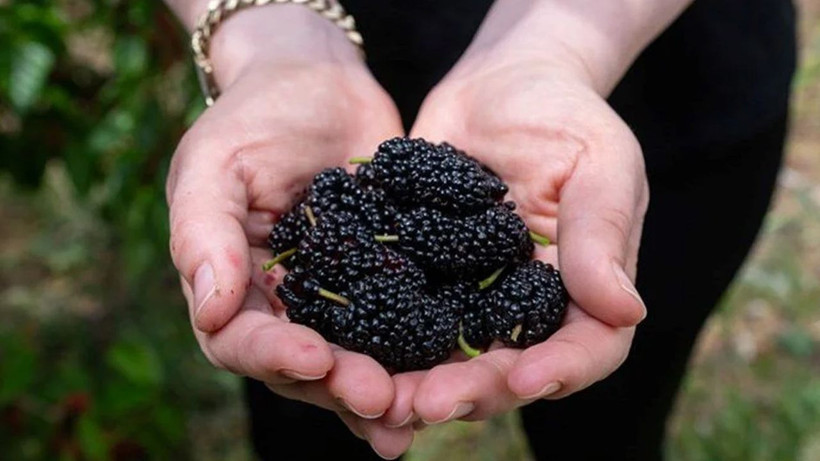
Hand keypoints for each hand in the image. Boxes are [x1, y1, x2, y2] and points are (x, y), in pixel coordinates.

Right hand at [166, 6, 411, 456]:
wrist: (320, 83)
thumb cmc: (256, 116)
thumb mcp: (216, 162)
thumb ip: (204, 232)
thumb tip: (209, 311)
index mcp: (234, 285)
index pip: (241, 339)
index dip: (275, 355)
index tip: (315, 358)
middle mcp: (286, 304)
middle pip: (305, 366)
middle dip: (341, 386)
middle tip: (382, 399)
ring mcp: (340, 298)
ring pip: (356, 359)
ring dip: (385, 391)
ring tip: (417, 412)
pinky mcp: (390, 281)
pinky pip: (403, 325)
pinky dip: (422, 357)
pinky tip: (452, 377)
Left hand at [381, 35, 648, 429]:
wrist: (500, 84)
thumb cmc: (564, 115)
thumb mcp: (598, 162)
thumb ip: (602, 233)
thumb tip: (625, 310)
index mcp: (581, 289)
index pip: (586, 348)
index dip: (560, 370)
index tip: (523, 377)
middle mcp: (524, 307)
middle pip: (507, 369)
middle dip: (471, 391)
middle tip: (426, 404)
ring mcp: (469, 297)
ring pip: (448, 357)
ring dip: (415, 383)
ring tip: (378, 398)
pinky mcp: (421, 278)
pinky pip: (398, 316)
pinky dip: (375, 342)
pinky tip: (343, 353)